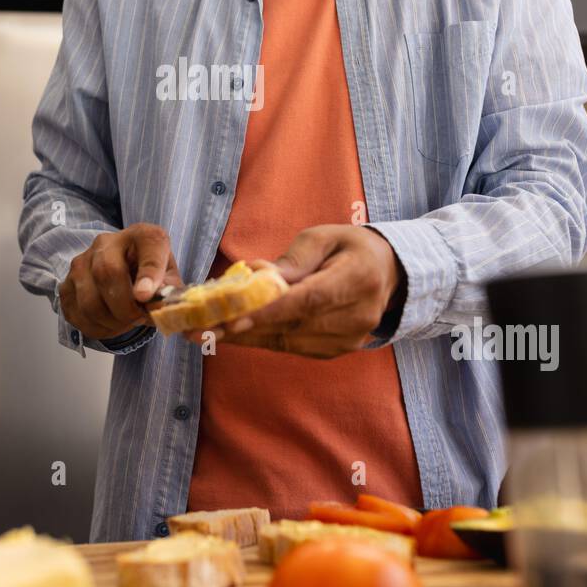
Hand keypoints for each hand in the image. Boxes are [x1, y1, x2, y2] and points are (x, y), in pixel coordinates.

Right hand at [59, 222, 183, 340]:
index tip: (146, 296)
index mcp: (143, 236)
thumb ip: (175, 297)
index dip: (148, 272)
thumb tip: (187, 324)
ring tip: (125, 322)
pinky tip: (109, 323)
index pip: (149, 246)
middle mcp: (108, 242)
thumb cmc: (150, 275)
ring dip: (110, 321)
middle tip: (138, 319)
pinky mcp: (66, 281)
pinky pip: (76, 312)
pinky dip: (95, 327)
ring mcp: (82, 260)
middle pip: (108, 274)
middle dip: (126, 308)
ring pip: (89, 299)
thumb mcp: (169, 280)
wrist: (119, 267)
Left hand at [185, 225, 404, 358]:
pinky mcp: (336, 351)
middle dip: (242, 328)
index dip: (269, 312)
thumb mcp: (325, 236)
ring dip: (245, 337)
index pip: (308, 301)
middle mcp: (357, 315)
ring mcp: (348, 339)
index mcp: (357, 279)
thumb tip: (260, 277)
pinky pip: (292, 347)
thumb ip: (295, 258)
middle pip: (292, 326)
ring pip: (288, 342)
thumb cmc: (351, 247)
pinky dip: (262, 340)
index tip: (232, 320)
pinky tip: (233, 333)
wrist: (388, 275)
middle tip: (198, 328)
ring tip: (204, 331)